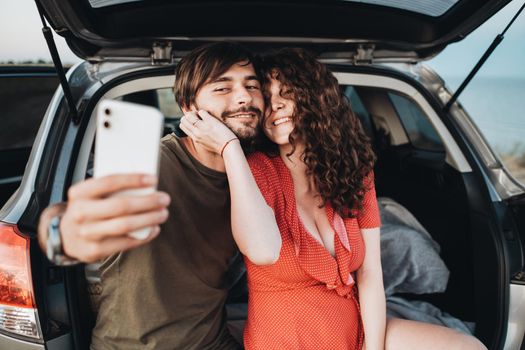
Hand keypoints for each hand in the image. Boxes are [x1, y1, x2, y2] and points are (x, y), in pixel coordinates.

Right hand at [38, 174, 170, 262]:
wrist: (66, 237)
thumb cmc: (87, 210)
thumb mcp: (90, 195)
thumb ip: (110, 189)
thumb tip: (146, 184)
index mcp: (79, 193)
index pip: (109, 181)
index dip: (133, 180)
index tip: (153, 179)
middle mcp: (80, 213)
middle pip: (121, 205)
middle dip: (148, 202)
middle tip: (164, 199)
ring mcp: (86, 234)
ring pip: (125, 225)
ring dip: (149, 219)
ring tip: (162, 213)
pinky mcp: (94, 251)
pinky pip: (125, 243)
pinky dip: (144, 236)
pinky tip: (154, 229)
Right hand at [179, 110, 237, 154]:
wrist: (228, 147)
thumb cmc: (219, 145)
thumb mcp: (204, 143)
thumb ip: (198, 137)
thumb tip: (195, 129)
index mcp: (195, 138)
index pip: (182, 126)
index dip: (186, 121)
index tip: (193, 120)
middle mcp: (196, 132)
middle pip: (184, 119)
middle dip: (188, 115)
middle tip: (196, 116)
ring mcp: (202, 127)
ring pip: (189, 115)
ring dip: (195, 112)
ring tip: (201, 115)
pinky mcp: (209, 121)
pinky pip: (201, 111)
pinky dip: (203, 111)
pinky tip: (209, 115)